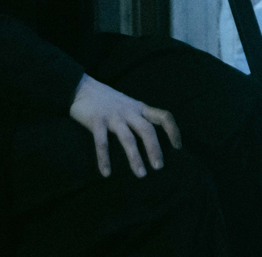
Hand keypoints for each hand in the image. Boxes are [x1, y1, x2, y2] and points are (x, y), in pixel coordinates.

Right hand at [68, 74, 182, 177]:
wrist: (83, 88)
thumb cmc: (108, 101)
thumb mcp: (129, 106)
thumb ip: (139, 118)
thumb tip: (152, 142)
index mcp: (140, 108)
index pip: (163, 116)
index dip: (173, 130)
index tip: (178, 147)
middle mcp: (129, 112)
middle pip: (147, 130)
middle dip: (155, 149)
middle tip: (159, 167)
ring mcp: (113, 116)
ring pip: (128, 138)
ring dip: (135, 157)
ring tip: (141, 174)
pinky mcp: (96, 120)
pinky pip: (101, 142)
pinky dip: (104, 158)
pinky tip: (106, 173)